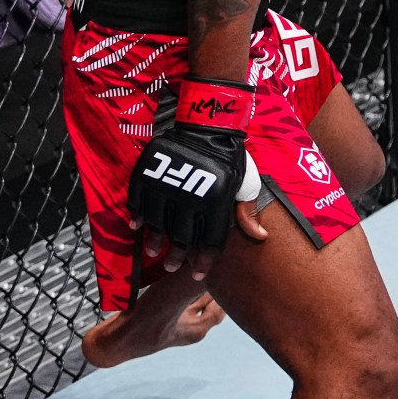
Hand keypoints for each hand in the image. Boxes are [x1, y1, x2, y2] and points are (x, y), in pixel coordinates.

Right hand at [128, 79, 256, 278]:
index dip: (203, 261)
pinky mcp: (148, 175)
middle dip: (176, 256)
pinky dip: (137, 215)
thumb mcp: (246, 182)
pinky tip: (138, 225)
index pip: (208, 241)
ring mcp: (166, 186)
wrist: (207, 124)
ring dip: (155, 240)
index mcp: (216, 202)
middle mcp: (190, 198)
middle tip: (173, 266)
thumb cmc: (230, 156)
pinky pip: (138, 201)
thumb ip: (248, 210)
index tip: (198, 274)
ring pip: (156, 223)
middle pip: (180, 237)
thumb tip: (260, 236)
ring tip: (155, 251)